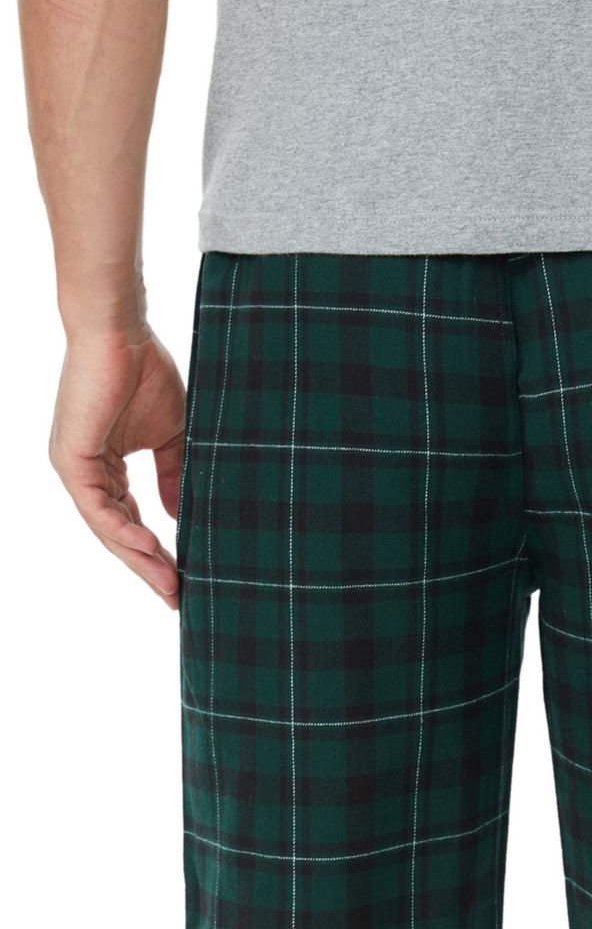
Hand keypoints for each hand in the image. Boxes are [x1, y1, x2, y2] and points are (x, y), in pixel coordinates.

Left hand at [49, 326, 185, 609]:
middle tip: (177, 597)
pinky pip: (98, 507)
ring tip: (169, 583)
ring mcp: (74, 466)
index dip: (155, 553)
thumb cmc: (143, 370)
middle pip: (116, 534)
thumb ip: (173, 476)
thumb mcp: (169, 436)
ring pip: (106, 527)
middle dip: (148, 567)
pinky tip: (149, 547)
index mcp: (103, 467)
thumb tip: (179, 517)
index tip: (183, 579)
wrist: (120, 330)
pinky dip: (123, 529)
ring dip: (139, 558)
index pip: (128, 521)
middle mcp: (84, 472)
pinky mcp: (71, 457)